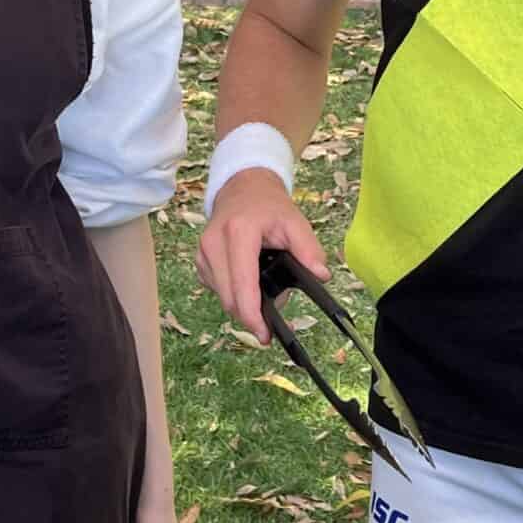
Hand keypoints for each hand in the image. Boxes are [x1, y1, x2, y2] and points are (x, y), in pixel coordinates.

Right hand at [196, 168, 327, 339]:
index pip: (242, 285)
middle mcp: (214, 244)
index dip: (252, 316)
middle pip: (229, 299)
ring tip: (265, 289)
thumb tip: (321, 276)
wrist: (244, 188)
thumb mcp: (295, 222)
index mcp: (238, 233)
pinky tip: (250, 281)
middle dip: (251, 314)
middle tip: (275, 312)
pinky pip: (217, 290)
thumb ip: (310, 249)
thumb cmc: (269, 206)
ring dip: (243, 304)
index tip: (265, 334)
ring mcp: (203, 253)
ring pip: (222, 297)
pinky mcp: (201, 260)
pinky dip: (234, 294)